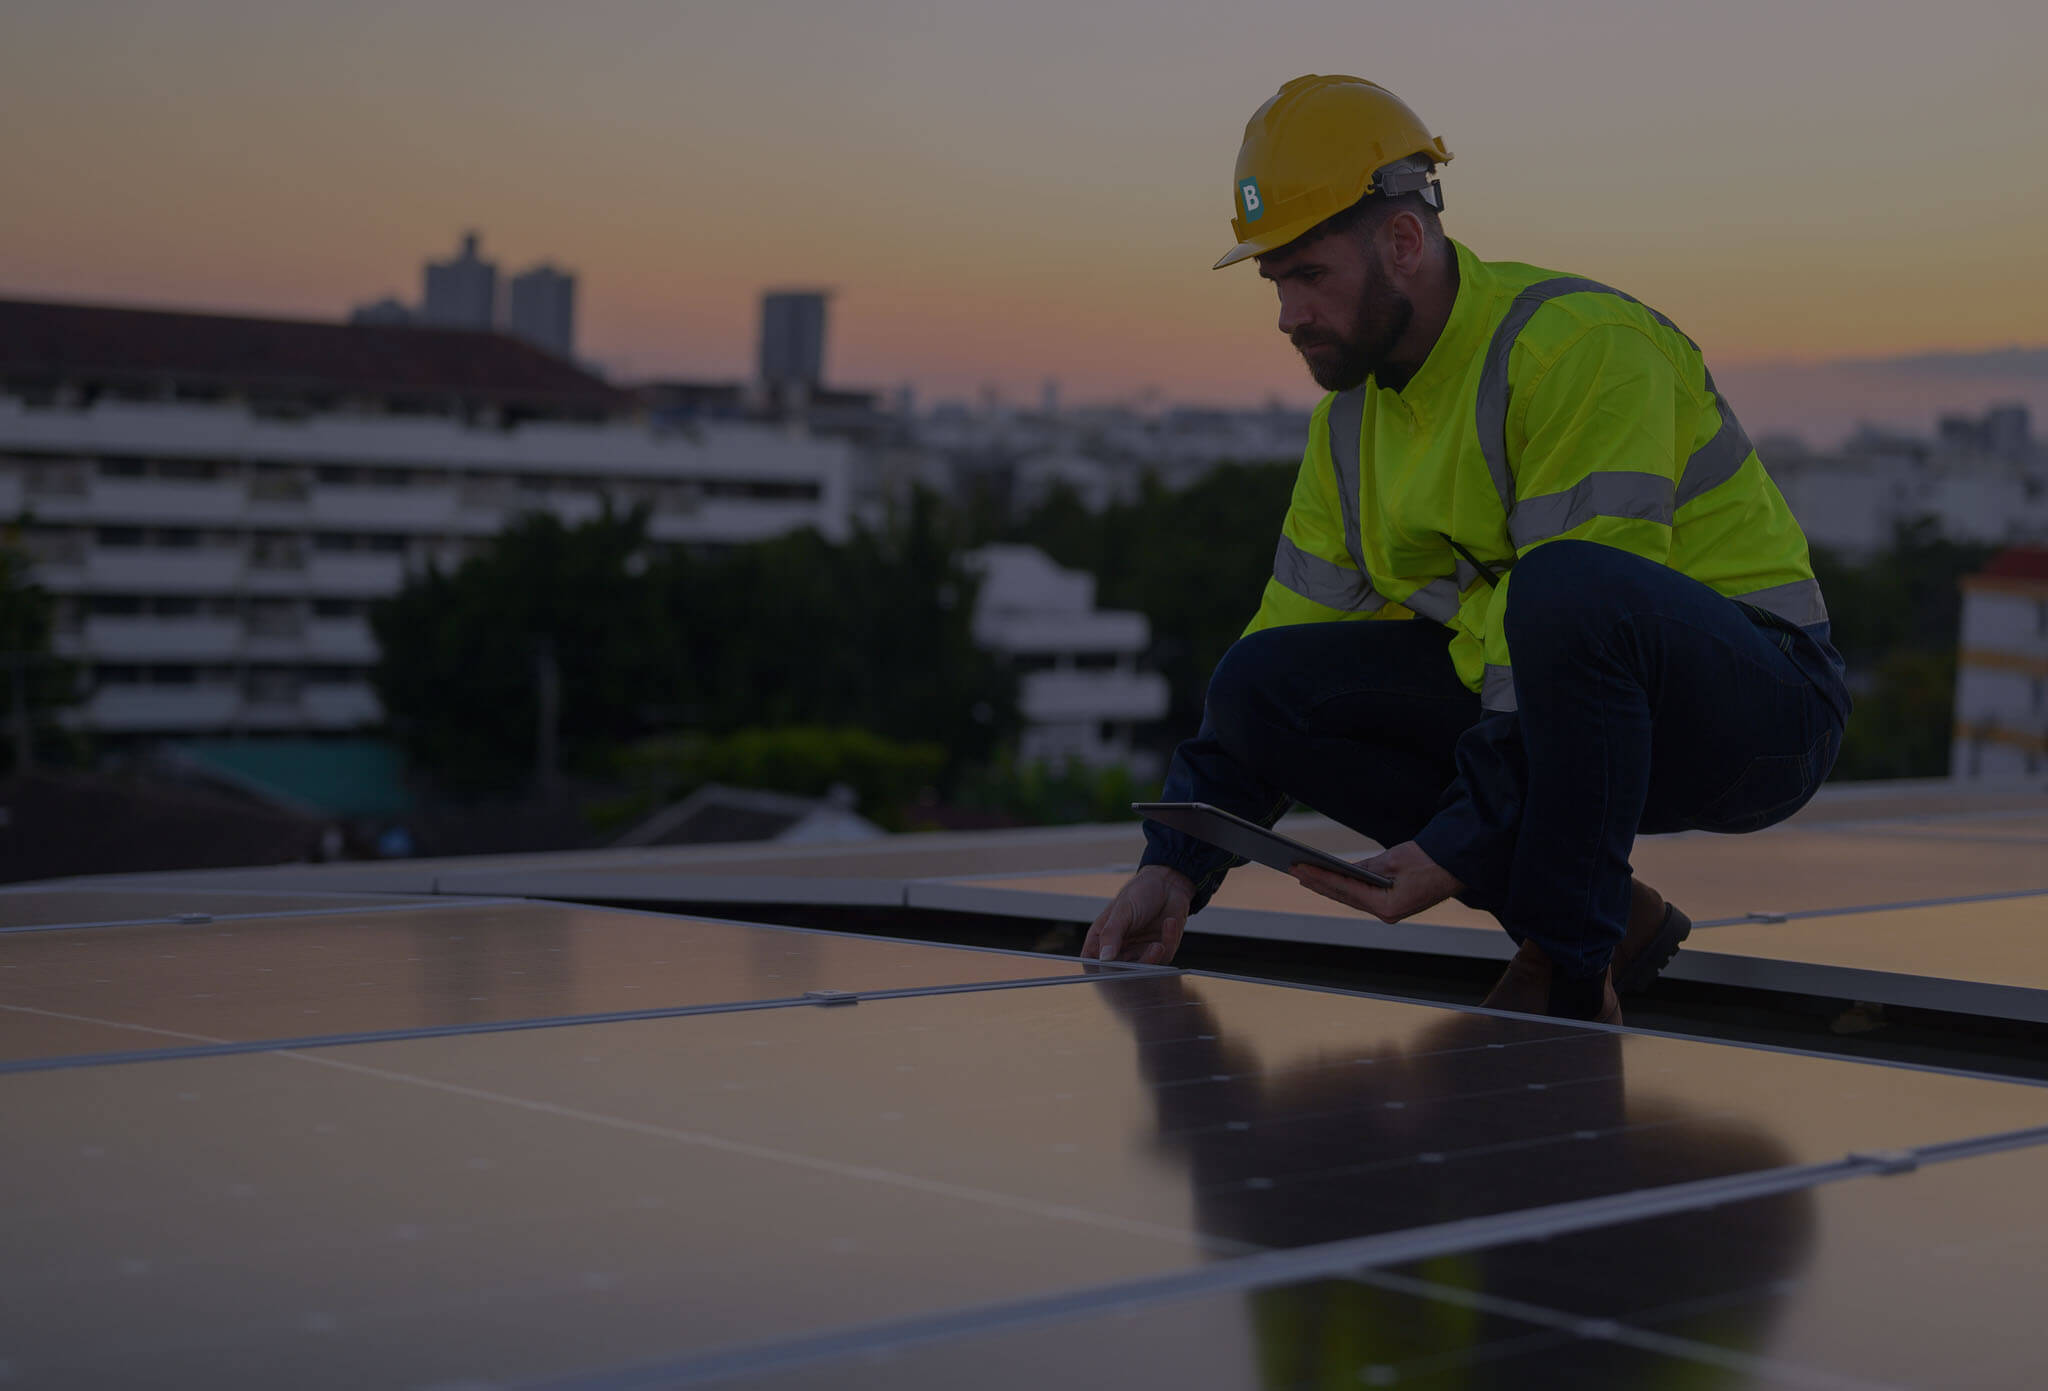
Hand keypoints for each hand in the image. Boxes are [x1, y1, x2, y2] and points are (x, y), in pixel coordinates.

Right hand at [1082, 865, 1193, 965]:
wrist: (1169, 882)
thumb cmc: (1140, 891)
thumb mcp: (1122, 910)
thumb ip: (1112, 934)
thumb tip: (1104, 957)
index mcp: (1103, 938)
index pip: (1093, 961)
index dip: (1097, 971)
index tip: (1108, 971)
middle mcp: (1121, 948)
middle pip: (1119, 972)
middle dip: (1130, 971)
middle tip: (1137, 966)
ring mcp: (1141, 950)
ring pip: (1143, 970)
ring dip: (1152, 959)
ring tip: (1157, 945)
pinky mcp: (1161, 949)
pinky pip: (1164, 957)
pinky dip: (1168, 941)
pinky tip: (1169, 923)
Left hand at [1290, 840, 1462, 923]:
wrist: (1458, 865)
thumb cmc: (1430, 861)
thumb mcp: (1394, 859)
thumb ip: (1367, 868)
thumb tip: (1344, 871)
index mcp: (1387, 906)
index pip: (1345, 889)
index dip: (1320, 877)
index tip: (1299, 868)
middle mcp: (1387, 913)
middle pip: (1344, 896)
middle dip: (1318, 883)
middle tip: (1294, 870)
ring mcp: (1390, 911)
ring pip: (1351, 897)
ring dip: (1328, 886)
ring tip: (1304, 874)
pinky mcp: (1393, 904)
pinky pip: (1362, 895)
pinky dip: (1345, 886)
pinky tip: (1329, 879)